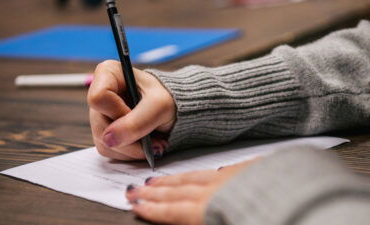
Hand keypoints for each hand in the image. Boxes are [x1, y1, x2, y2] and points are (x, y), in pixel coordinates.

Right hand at [87, 60, 175, 159]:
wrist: (176, 110)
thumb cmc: (170, 98)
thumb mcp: (159, 107)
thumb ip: (136, 122)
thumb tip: (109, 139)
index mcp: (108, 74)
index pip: (98, 99)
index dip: (118, 112)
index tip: (137, 112)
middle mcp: (99, 93)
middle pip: (100, 126)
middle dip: (129, 138)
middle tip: (153, 139)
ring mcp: (101, 115)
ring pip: (105, 143)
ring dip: (132, 148)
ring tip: (153, 142)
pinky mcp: (105, 132)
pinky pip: (110, 150)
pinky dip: (130, 152)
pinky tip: (145, 144)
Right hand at [126, 157, 260, 224]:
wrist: (303, 195)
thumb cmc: (272, 216)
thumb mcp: (238, 221)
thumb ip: (206, 218)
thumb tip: (192, 216)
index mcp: (210, 209)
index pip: (173, 209)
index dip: (153, 207)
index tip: (136, 203)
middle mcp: (215, 191)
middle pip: (177, 191)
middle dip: (155, 191)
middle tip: (136, 189)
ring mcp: (230, 178)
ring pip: (193, 178)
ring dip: (172, 181)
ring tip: (156, 181)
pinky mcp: (246, 170)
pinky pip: (215, 171)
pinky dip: (200, 174)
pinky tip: (198, 174)